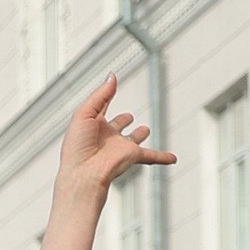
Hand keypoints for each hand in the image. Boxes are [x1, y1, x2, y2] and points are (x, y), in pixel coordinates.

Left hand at [53, 71, 174, 205]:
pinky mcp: (131, 156)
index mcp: (92, 125)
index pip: (100, 107)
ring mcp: (119, 147)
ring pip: (133, 140)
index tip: (111, 87)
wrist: (84, 173)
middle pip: (116, 125)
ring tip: (145, 130)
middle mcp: (106, 136)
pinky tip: (172, 158)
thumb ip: (101, 94)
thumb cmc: (77, 146)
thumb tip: (112, 76)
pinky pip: (151, 156)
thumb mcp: (85, 113)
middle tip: (128, 117)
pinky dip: (162, 157)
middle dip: (122, 120)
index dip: (105, 98)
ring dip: (138, 135)